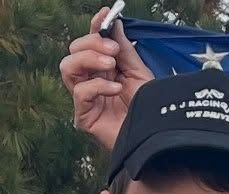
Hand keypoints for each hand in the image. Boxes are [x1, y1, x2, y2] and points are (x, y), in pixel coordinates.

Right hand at [59, 6, 153, 150]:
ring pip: (67, 67)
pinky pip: (80, 93)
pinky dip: (98, 86)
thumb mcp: (141, 75)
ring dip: (88, 60)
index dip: (96, 28)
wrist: (157, 141)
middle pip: (74, 52)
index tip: (105, 14)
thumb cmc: (150, 113)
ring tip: (111, 65)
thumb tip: (114, 23)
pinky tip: (115, 89)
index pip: (91, 44)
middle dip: (91, 44)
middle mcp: (91, 81)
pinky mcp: (84, 117)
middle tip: (112, 50)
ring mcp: (86, 99)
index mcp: (104, 70)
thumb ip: (126, 51)